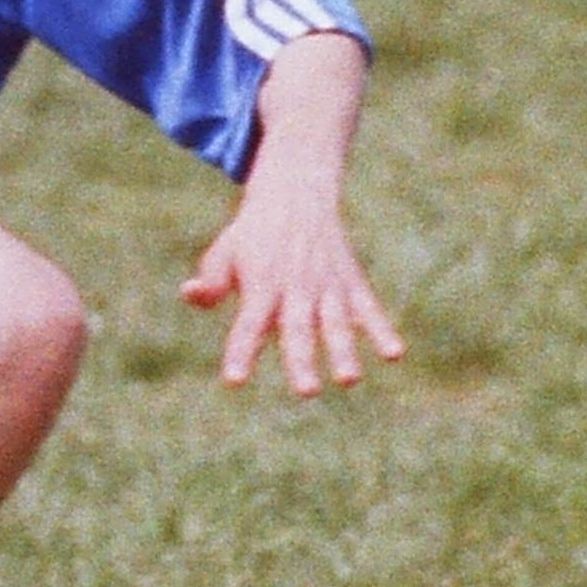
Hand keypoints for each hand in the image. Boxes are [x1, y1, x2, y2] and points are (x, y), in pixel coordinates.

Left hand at [182, 179, 400, 401]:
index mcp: (261, 285)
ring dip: (344, 350)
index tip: (235, 380)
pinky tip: (395, 354)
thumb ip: (211, 280)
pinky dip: (382, 330)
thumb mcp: (225, 252)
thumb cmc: (254, 235)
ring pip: (335, 322)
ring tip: (348, 380)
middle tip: (307, 392)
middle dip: (302, 360)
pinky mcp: (351, 282)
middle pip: (298, 329)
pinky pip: (369, 308)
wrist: (297, 194)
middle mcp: (296, 288)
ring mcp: (327, 286)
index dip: (241, 351)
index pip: (248, 324)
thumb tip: (192, 295)